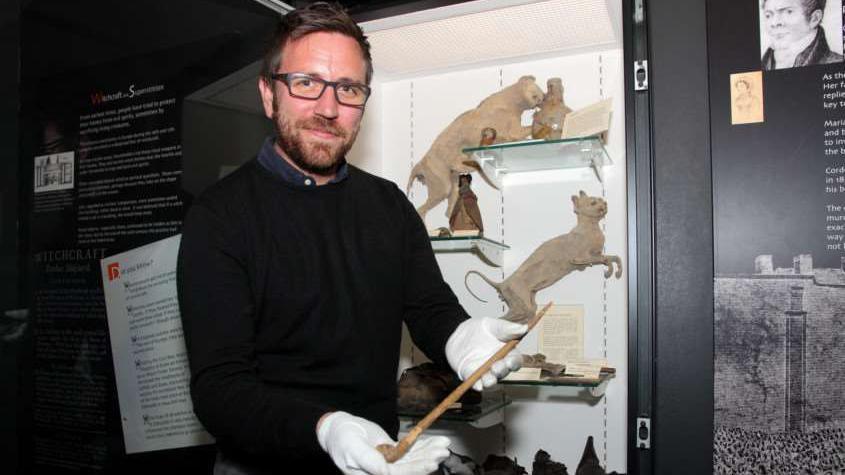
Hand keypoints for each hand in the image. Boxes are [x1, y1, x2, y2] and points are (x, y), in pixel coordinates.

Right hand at [317, 411, 449, 474]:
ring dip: (429, 452)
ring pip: (413, 460)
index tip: (430, 462)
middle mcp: (383, 473)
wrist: (338, 429)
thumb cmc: (341, 437)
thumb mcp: (351, 447)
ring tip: (443, 445)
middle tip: (443, 451)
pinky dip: (423, 445)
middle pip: (409, 469)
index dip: (415, 470)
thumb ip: (367, 460)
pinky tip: (435, 441)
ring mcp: (389, 464)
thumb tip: (384, 472)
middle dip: (427, 460)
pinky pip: (410, 451)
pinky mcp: (392, 454)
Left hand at [445, 317, 527, 390]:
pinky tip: (478, 385)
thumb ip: (507, 328)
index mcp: (507, 353)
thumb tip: (523, 328)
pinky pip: (475, 383)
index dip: (514, 362)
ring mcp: (485, 371)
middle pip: (503, 372)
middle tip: (496, 368)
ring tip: (488, 380)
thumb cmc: (480, 330)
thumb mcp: (493, 325)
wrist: (459, 333)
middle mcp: (498, 364)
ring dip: (490, 381)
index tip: (510, 361)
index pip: (515, 360)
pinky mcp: (471, 375)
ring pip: (490, 380)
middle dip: (501, 371)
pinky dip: (476, 385)